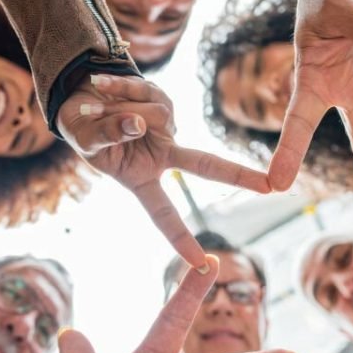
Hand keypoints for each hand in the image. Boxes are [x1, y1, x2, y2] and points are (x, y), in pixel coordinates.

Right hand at [57, 74, 269, 267]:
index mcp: (142, 179)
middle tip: (270, 187)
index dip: (181, 239)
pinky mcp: (165, 100)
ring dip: (115, 110)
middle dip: (237, 174)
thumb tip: (138, 124)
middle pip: (203, 164)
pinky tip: (102, 87)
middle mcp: (161, 155)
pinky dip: (120, 88)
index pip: (164, 214)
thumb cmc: (82, 130)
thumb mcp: (86, 141)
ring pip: (149, 117)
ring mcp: (167, 127)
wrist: (81, 96)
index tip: (202, 265)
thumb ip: (107, 135)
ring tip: (95, 108)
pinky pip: (145, 93)